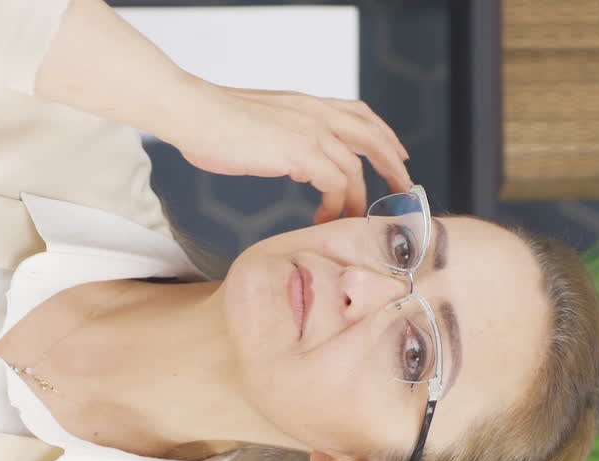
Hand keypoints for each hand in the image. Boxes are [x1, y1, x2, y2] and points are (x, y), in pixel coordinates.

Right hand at [162, 82, 413, 224]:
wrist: (195, 114)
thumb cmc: (211, 125)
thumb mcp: (257, 126)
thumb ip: (279, 137)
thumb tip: (284, 158)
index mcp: (306, 103)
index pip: (358, 114)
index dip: (381, 134)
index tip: (393, 155)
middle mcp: (315, 112)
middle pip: (372, 135)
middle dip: (392, 163)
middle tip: (403, 189)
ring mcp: (311, 130)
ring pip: (356, 166)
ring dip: (360, 196)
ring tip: (356, 219)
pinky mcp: (303, 151)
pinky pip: (336, 183)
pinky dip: (336, 204)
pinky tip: (323, 219)